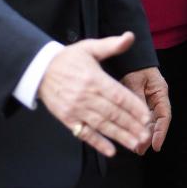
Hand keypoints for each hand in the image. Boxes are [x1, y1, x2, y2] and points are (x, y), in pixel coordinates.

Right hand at [38, 31, 151, 157]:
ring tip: (135, 144)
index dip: (133, 107)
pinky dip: (98, 143)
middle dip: (131, 125)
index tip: (146, 116)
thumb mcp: (89, 47)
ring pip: (102, 125)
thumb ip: (111, 45)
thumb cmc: (68, 58)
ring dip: (119, 136)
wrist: (40, 69)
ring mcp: (76, 109)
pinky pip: (84, 133)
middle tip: (146, 134)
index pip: (118, 95)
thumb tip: (130, 36)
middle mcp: (85, 95)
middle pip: (112, 113)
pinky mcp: (68, 119)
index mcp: (94, 78)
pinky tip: (111, 151)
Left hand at [121, 66, 170, 153]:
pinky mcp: (138, 102)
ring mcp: (147, 101)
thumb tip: (137, 120)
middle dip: (149, 136)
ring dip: (142, 133)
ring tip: (136, 148)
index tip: (156, 145)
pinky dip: (136, 126)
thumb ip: (136, 99)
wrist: (128, 57)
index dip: (161, 132)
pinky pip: (139, 117)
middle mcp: (156, 98)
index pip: (165, 115)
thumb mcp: (134, 82)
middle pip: (156, 122)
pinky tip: (129, 135)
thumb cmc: (133, 65)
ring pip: (147, 121)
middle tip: (140, 149)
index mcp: (160, 92)